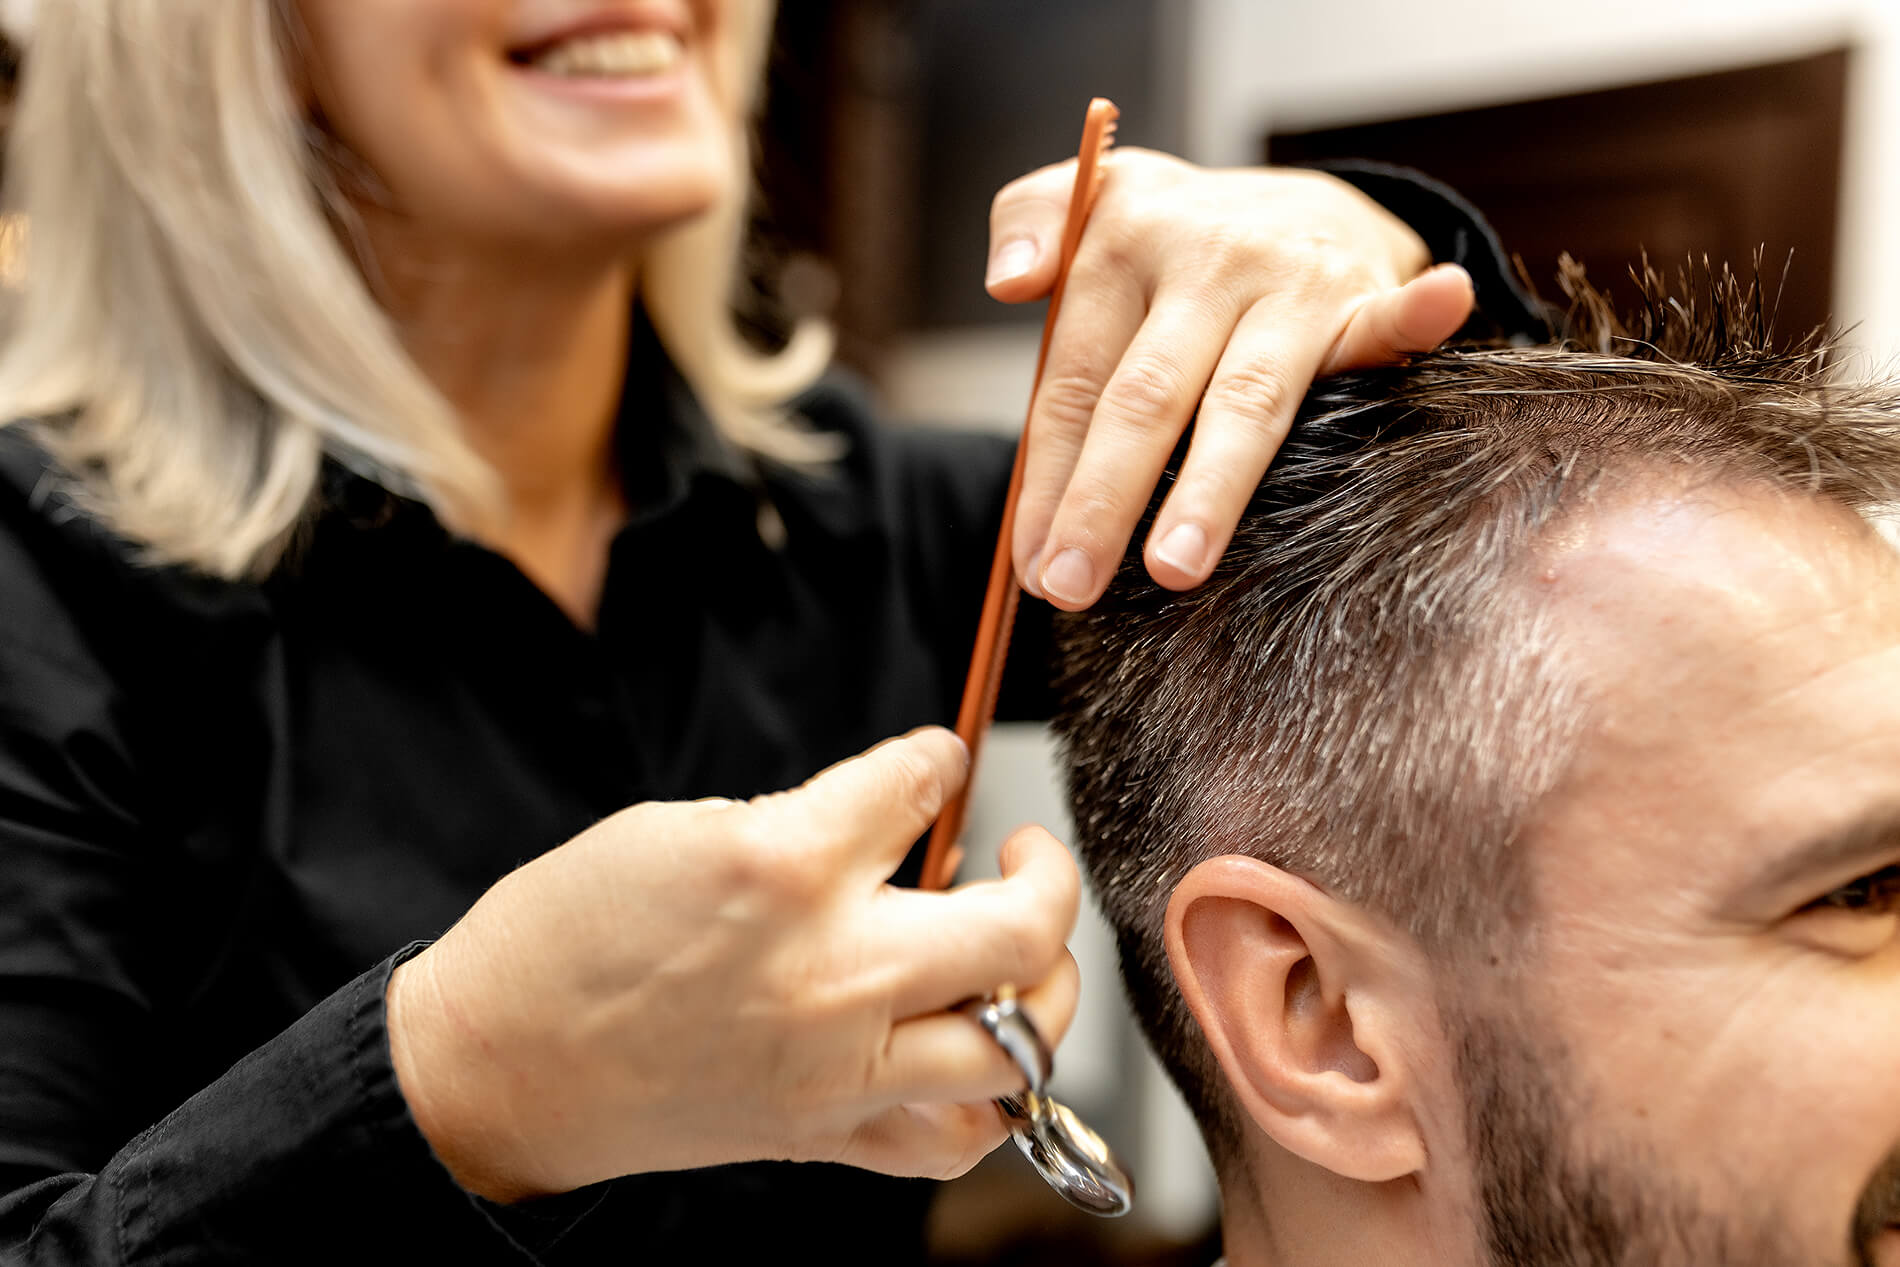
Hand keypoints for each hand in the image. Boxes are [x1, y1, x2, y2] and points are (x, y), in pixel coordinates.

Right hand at [385, 729, 1081, 1201]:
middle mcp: (831, 972)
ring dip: (1045, 986)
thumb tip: (890, 817)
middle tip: (1026, 853)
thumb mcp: (679, 829)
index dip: (937, 760)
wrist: (498, 1066)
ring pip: (1022, 1043)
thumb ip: (802, 822)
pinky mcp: (826, 1136)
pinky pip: (958, 1135)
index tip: (937, 762)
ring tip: (1019, 953)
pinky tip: (975, 1047)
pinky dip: (992, 1095)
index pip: (918, 784)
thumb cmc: (566, 937)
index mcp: (783, 867)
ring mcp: (838, 1069)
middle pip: (1020, 927)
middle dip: (1047, 873)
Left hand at [985, 150, 1475, 607]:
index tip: (1030, 563)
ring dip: (1211, 485)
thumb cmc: (1173, 241)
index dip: (1048, 477)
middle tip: (1072, 586)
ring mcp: (1289, 282)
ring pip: (1245, 398)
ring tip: (1175, 568)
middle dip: (1104, 500)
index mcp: (1124, 242)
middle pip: (1146, 397)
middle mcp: (1206, 259)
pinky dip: (1416, 314)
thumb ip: (1025, 222)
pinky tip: (1441, 305)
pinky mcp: (1362, 297)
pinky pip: (1388, 316)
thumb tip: (1006, 279)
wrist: (1296, 202)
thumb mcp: (1091, 204)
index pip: (1076, 381)